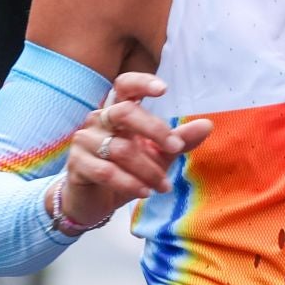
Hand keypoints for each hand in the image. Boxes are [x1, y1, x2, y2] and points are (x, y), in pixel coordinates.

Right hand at [54, 72, 211, 226]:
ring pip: (120, 149)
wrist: (95, 202)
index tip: (164, 89)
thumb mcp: (158, 156)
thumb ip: (179, 140)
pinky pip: (106, 171)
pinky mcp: (76, 164)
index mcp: (118, 111)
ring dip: (147, 170)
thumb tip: (208, 125)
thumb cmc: (128, 171)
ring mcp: (84, 140)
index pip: (124, 85)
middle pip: (124, 112)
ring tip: (163, 186)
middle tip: (176, 147)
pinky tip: (145, 193)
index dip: (141, 82)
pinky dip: (130, 183)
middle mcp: (99, 120)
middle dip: (154, 129)